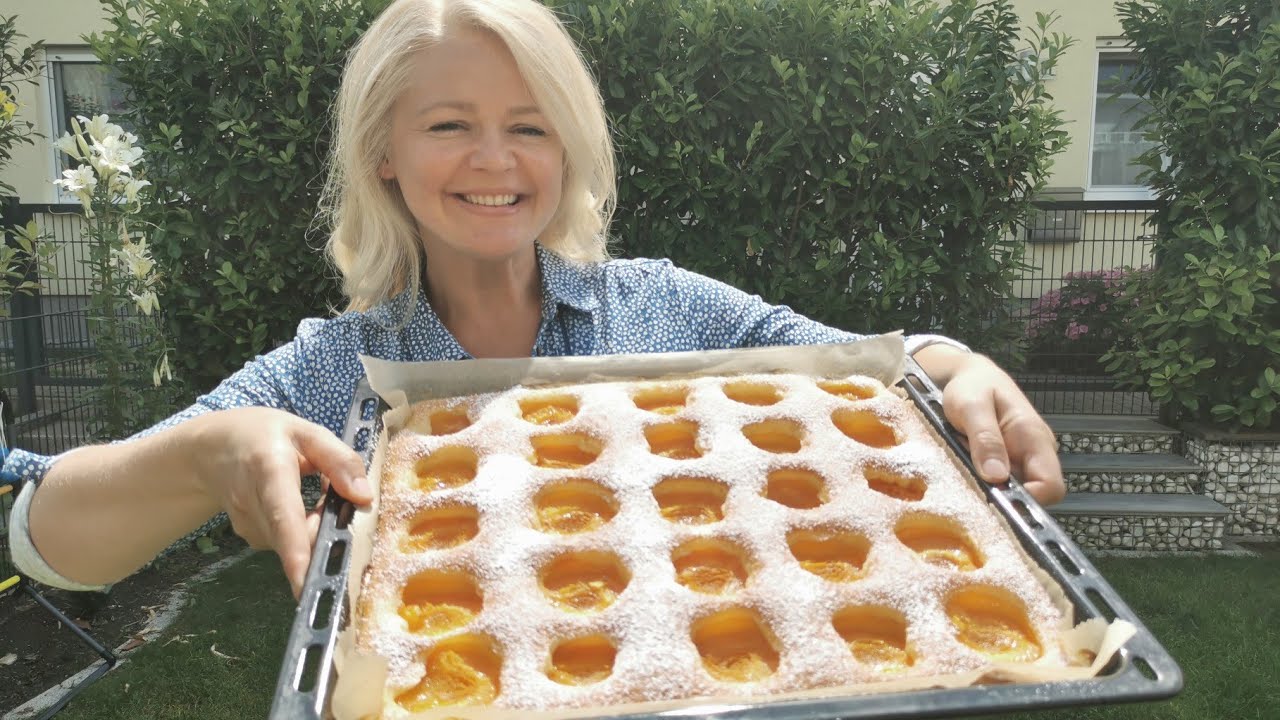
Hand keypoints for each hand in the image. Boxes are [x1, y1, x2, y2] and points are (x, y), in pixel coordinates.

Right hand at [186, 407, 371, 596]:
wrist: (212, 448)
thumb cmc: (264, 435)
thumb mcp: (307, 433)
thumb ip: (339, 460)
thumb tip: (365, 498)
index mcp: (269, 470)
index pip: (283, 518)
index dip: (296, 555)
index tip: (308, 586)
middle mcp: (253, 505)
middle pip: (299, 537)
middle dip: (329, 531)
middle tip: (339, 498)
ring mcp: (248, 526)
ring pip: (298, 542)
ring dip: (319, 527)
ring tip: (316, 494)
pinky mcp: (252, 538)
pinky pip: (291, 542)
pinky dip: (305, 529)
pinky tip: (300, 505)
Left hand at [915, 347, 1064, 505]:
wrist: (970, 377)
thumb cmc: (972, 387)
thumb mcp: (971, 406)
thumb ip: (985, 438)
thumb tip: (996, 476)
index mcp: (1034, 437)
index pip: (1050, 485)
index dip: (1028, 500)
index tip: (995, 501)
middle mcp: (1036, 452)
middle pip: (1036, 494)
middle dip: (1006, 497)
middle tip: (972, 483)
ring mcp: (1024, 459)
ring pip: (1017, 491)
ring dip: (992, 490)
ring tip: (966, 469)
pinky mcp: (1010, 463)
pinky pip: (1003, 484)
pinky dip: (985, 483)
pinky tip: (967, 469)